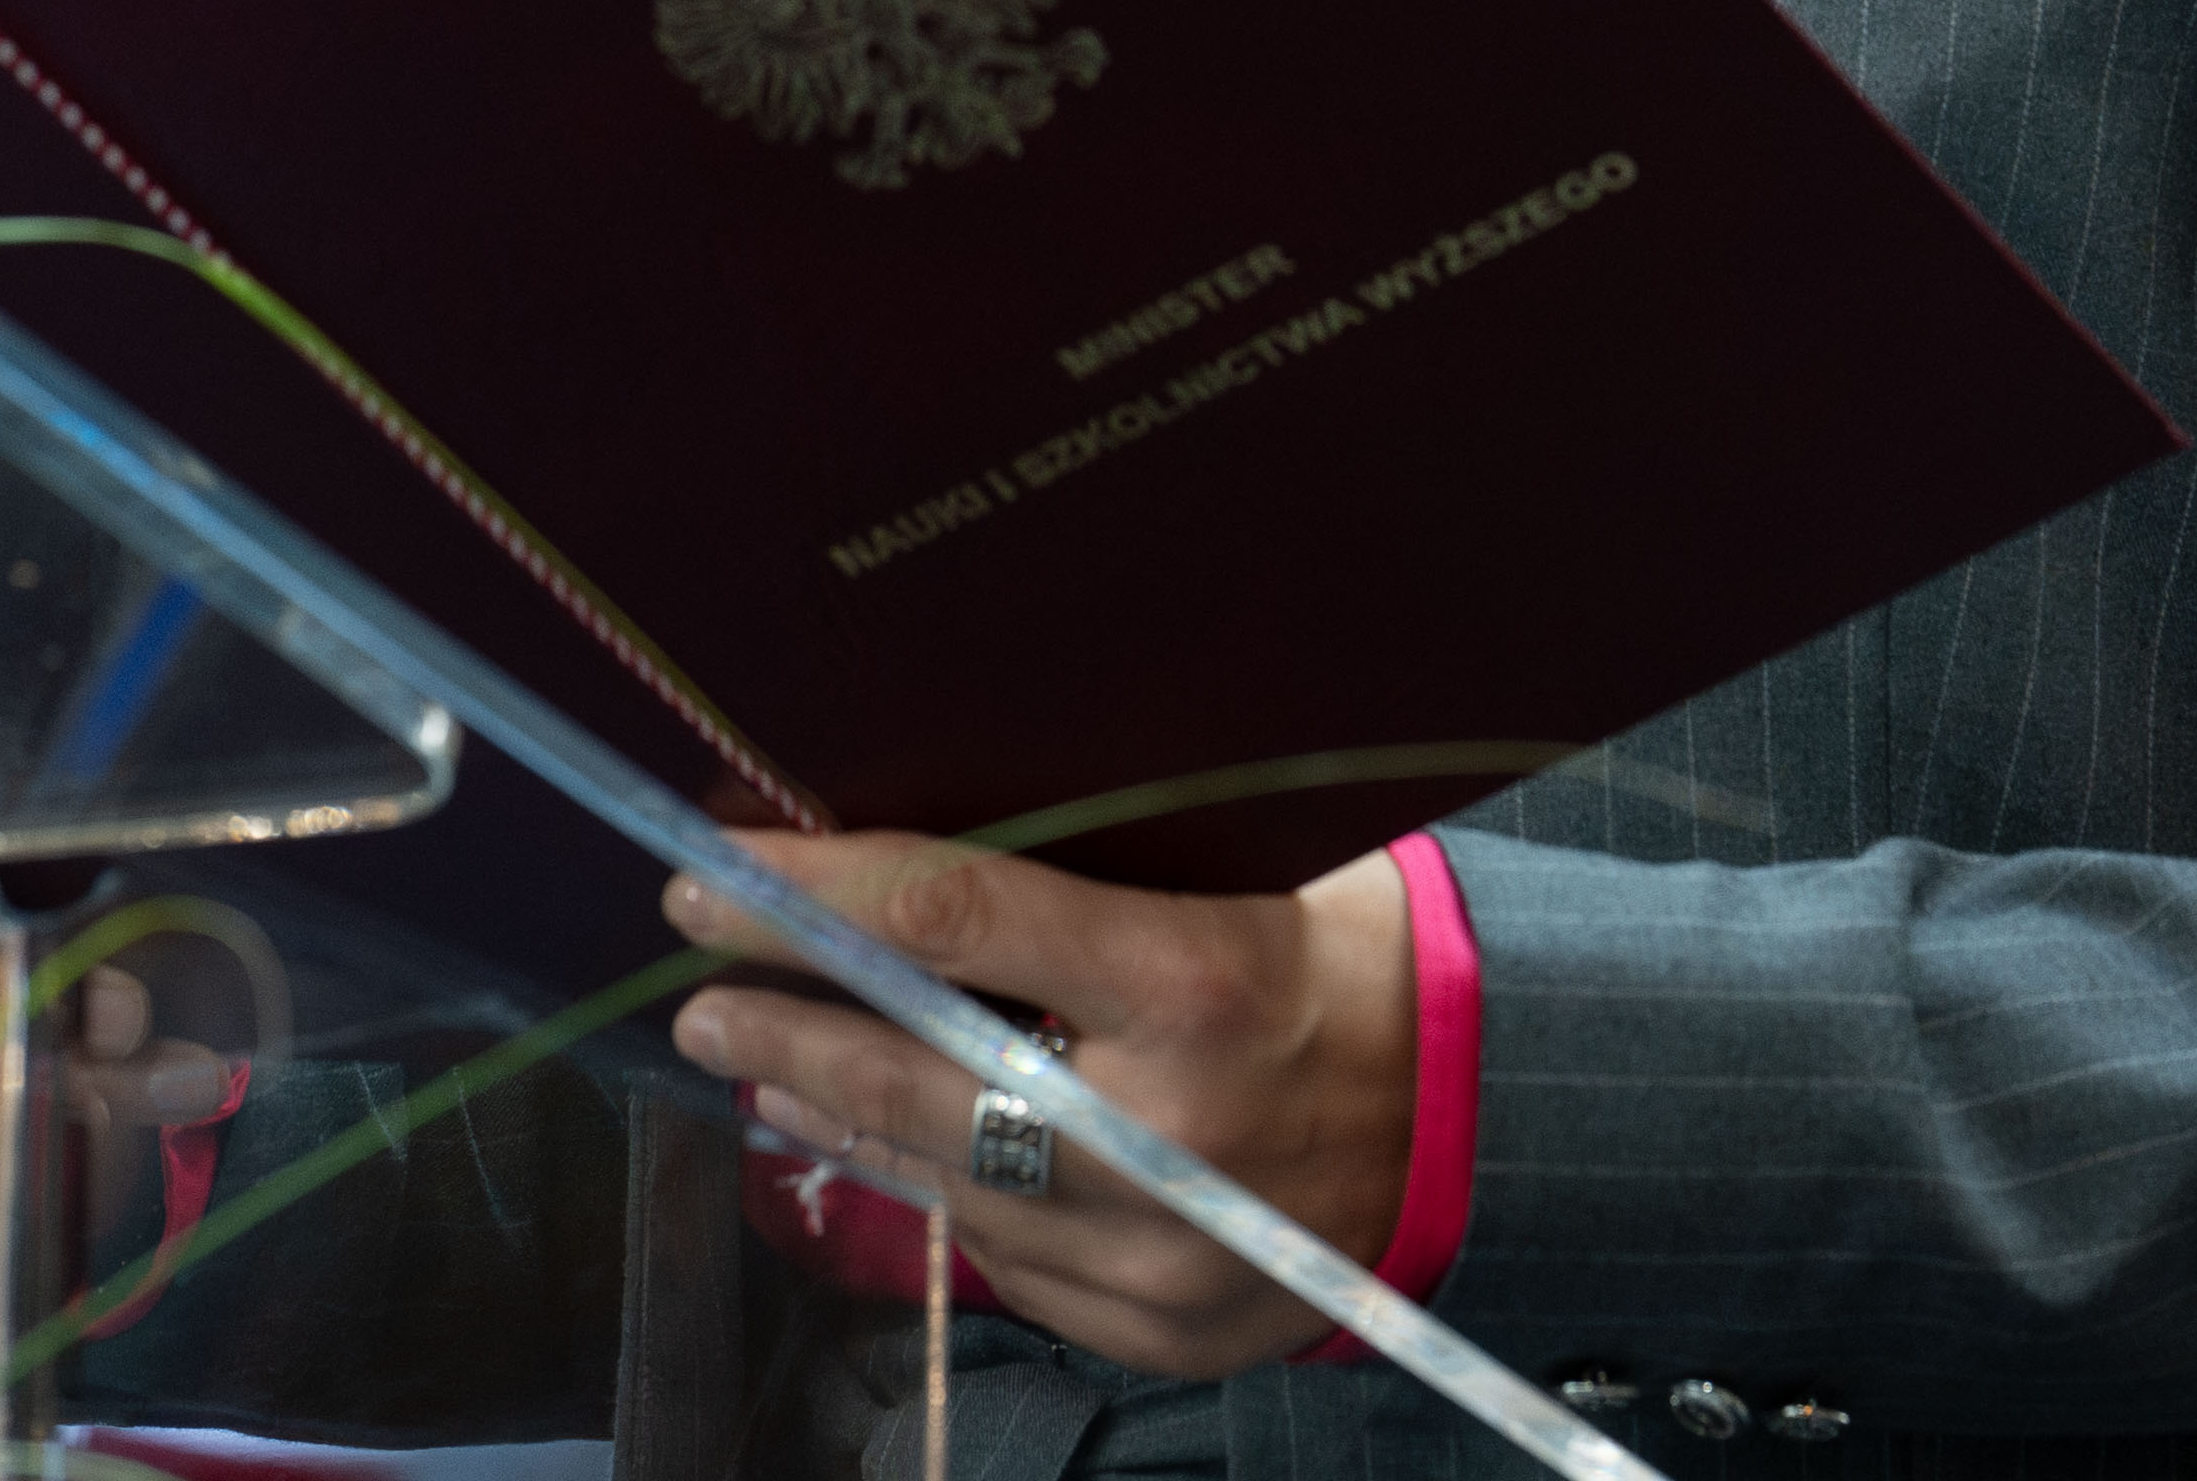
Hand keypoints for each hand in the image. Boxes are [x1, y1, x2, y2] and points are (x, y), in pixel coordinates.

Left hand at [662, 839, 1412, 1382]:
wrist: (1495, 1122)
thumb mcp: (1247, 877)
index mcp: (1197, 980)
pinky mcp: (1159, 1334)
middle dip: (790, 1032)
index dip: (815, 896)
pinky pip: (1013, 1264)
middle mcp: (1168, 1133)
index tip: (711, 873)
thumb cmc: (1356, 960)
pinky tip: (898, 1151)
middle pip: (919, 1079)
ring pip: (948, 1187)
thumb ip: (1095, 881)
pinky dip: (950, 1199)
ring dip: (845, 1123)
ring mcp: (1160, 1256)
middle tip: (701, 998)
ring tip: (770, 1072)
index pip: (957, 921)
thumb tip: (916, 862)